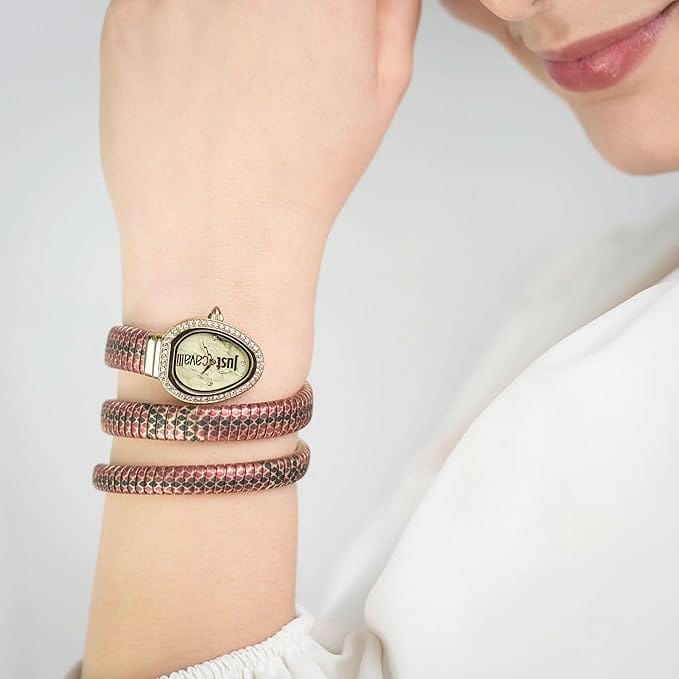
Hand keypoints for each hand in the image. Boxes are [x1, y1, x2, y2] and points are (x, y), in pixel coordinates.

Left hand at [100, 0, 421, 242]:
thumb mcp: (382, 88)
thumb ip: (389, 9)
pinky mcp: (129, 15)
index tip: (318, 26)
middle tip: (279, 54)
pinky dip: (183, 29)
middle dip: (278, 13)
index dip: (324, 10)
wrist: (224, 237)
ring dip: (229, 21)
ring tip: (240, 72)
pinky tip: (201, 82)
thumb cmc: (299, 178)